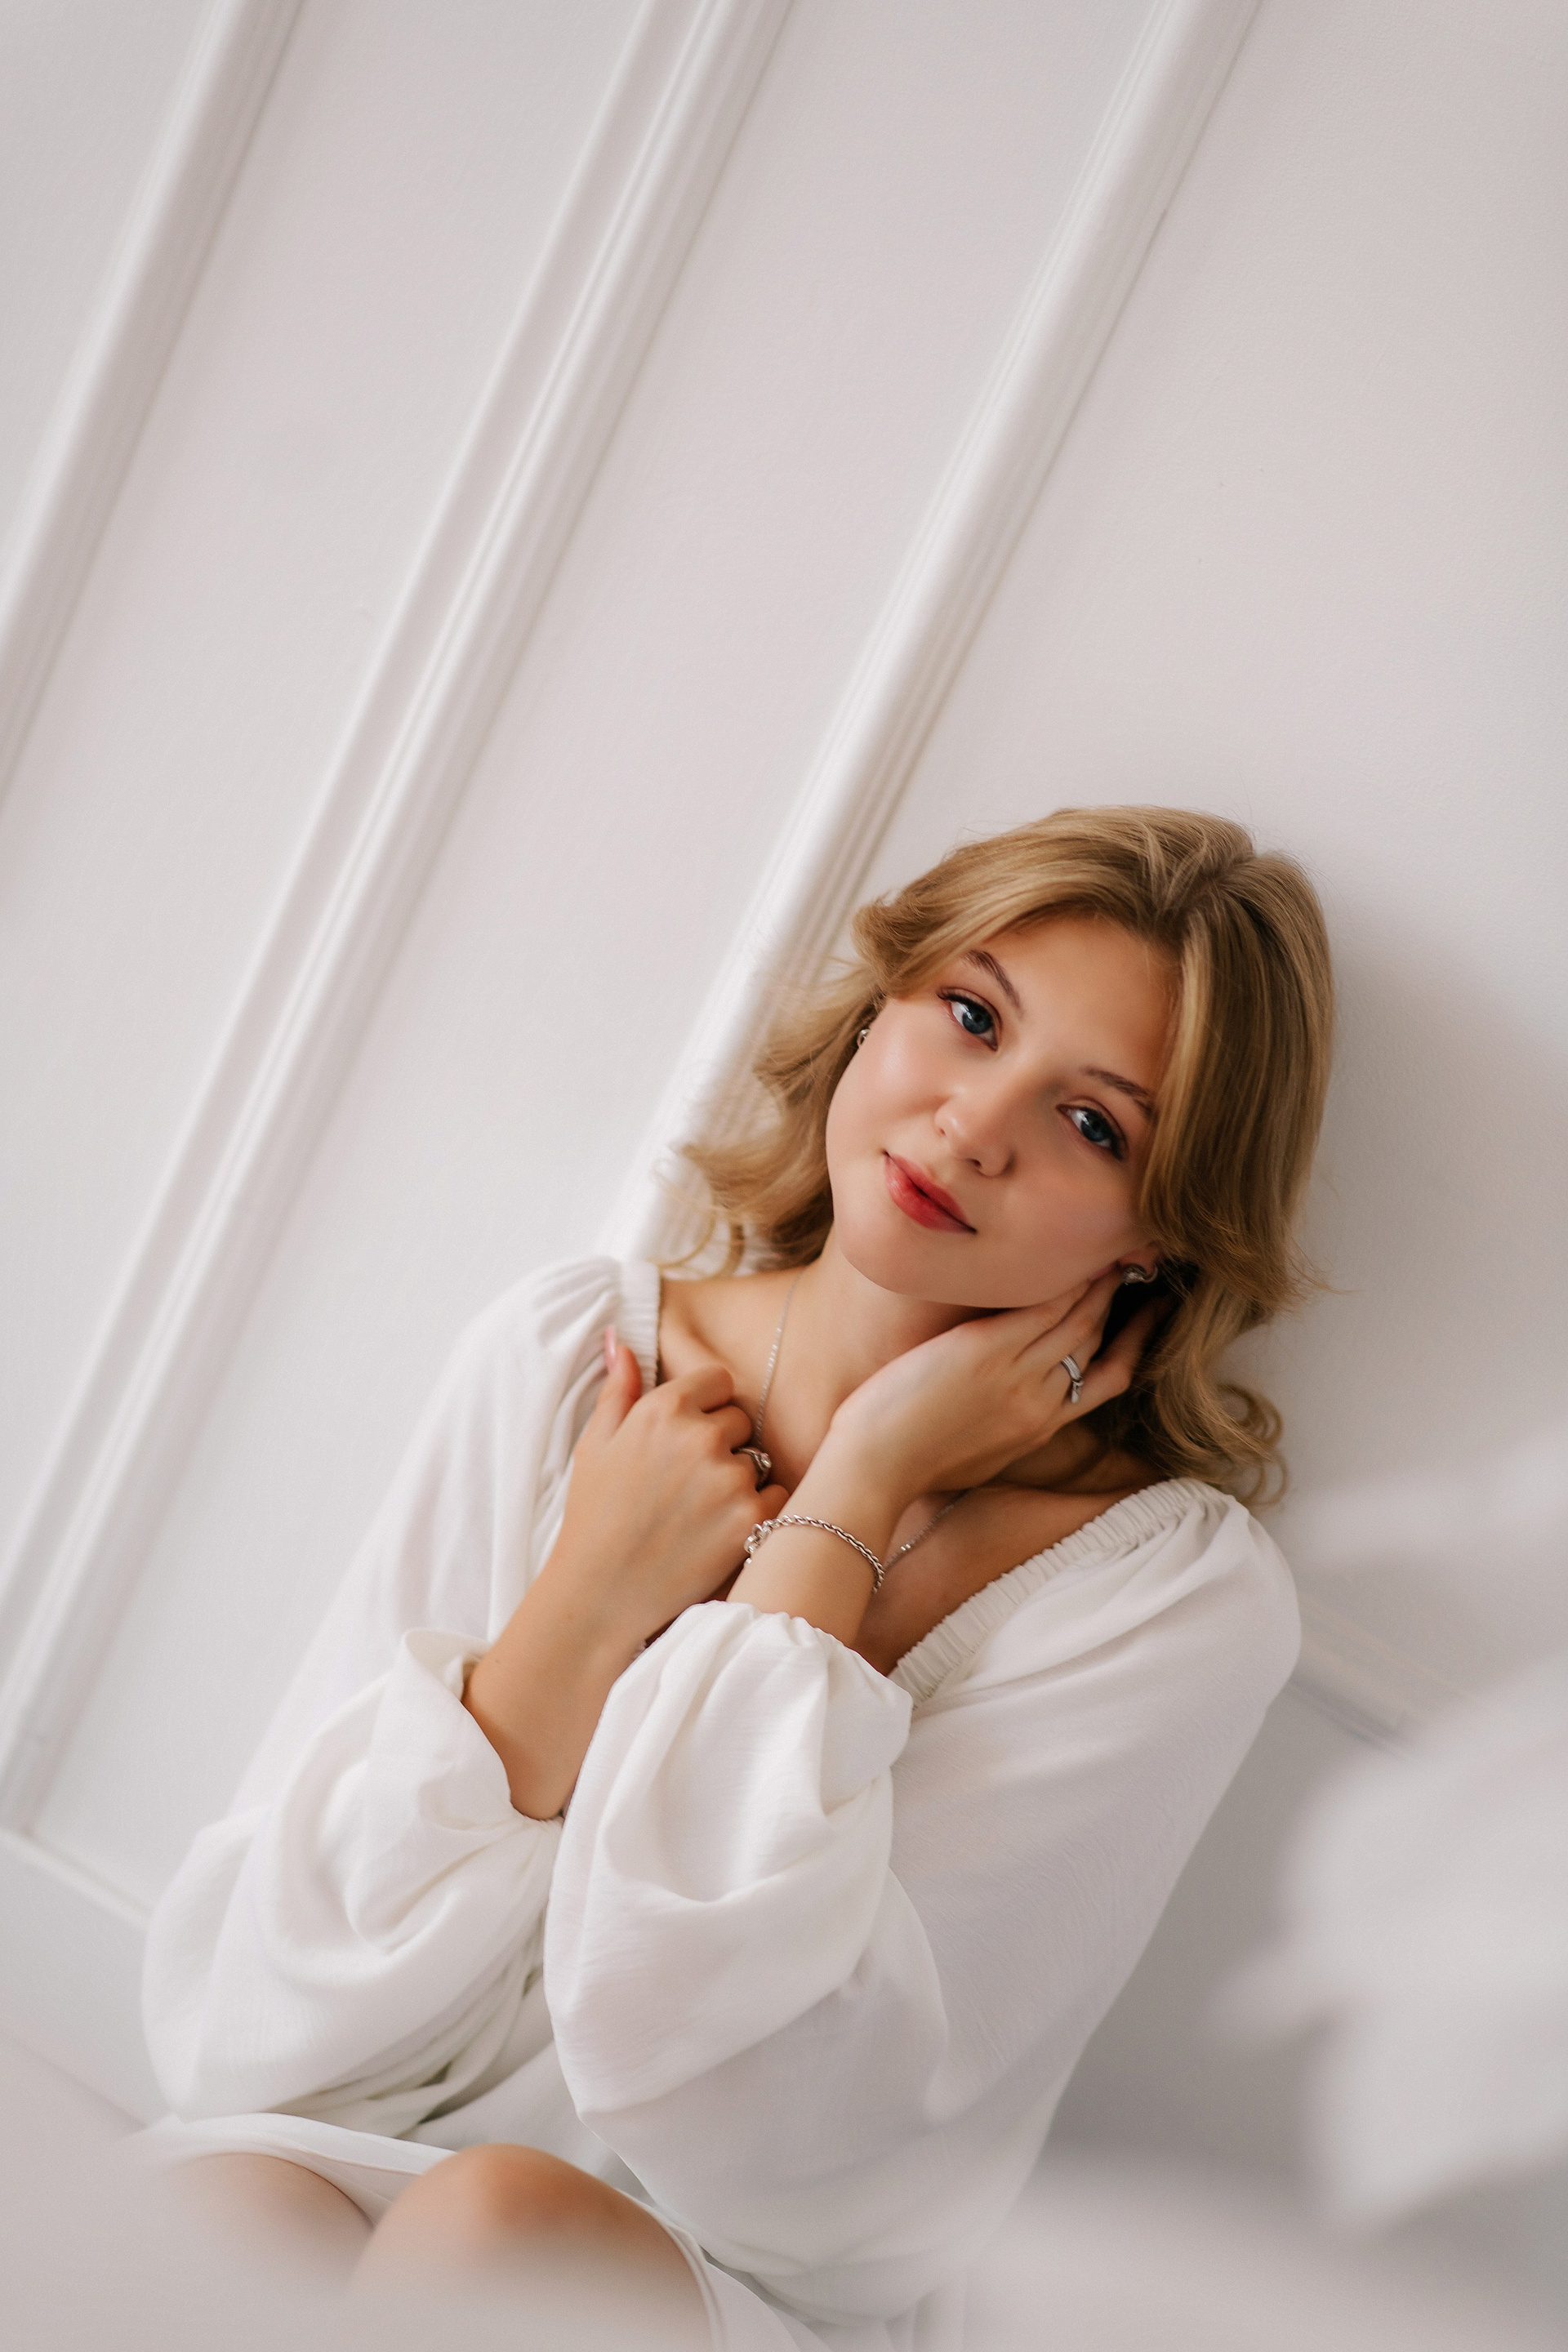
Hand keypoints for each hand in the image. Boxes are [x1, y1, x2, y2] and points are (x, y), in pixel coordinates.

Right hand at [544, 1333, 787, 1649]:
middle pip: (741, 1419)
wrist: (601, 1592)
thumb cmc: (594, 1517)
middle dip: (723, 1444)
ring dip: (739, 1480)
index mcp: (662, 1409)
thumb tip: (620, 1339)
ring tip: (700, 1512)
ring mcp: (728, 1478)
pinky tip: (721, 1530)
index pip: (718, 1380)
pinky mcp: (750, 1519)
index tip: (687, 1439)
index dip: (705, 1408)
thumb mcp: (594, 1445)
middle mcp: (699, 1436)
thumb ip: (617, 1388)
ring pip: (758, 1459)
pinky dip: (759, 1511)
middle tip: (689, 1485)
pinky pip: (778, 1496)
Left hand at [823, 1271, 1162, 1506]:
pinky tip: (1067, 1254)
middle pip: (1097, 1338)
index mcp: (1042, 1427)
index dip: (1134, 1340)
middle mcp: (1042, 1401)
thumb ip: (1007, 1431)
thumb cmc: (912, 1466)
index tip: (1150, 1314)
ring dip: (1097, 1280)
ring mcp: (1019, 1376)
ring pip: (1079, 1318)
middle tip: (1133, 1261)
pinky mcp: (989, 1352)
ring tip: (1108, 1246)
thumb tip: (1011, 1417)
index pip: (1108, 1377)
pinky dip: (1061, 1282)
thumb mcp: (981, 1459)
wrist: (877, 1470)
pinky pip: (1042, 1308)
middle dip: (1119, 1298)